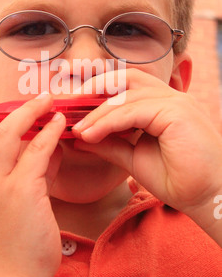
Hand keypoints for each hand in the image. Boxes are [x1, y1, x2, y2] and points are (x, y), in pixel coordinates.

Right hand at [0, 71, 65, 276]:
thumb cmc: (10, 240)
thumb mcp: (6, 201)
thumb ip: (25, 168)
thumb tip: (49, 144)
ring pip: (6, 133)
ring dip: (28, 111)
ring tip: (47, 99)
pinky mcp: (24, 192)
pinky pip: (38, 152)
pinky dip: (50, 132)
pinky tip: (62, 123)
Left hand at [73, 69, 221, 237]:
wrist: (208, 198)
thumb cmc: (177, 180)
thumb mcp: (134, 158)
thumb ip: (109, 144)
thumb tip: (80, 138)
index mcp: (163, 104)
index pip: (127, 85)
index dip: (99, 89)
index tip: (74, 105)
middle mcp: (171, 97)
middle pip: (126, 77)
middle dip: (95, 86)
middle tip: (69, 104)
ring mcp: (176, 101)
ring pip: (127, 95)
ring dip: (97, 112)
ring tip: (77, 129)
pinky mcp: (177, 111)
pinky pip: (134, 110)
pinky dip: (108, 121)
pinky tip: (90, 134)